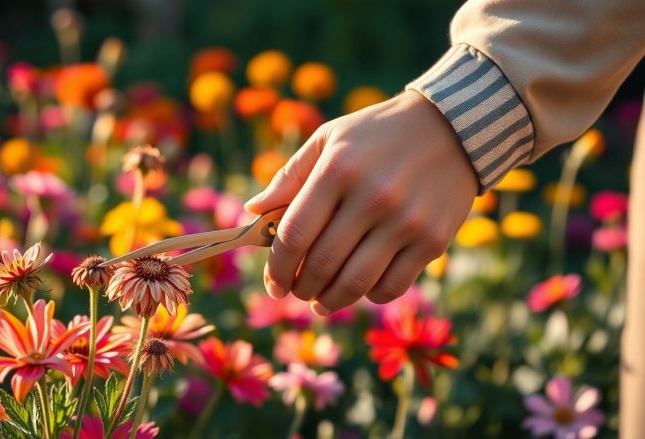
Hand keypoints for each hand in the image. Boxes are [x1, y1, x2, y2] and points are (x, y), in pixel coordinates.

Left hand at [245, 90, 478, 314]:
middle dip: (301, 288)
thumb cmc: (378, 133)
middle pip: (321, 264)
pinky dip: (369, 296)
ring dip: (329, 301)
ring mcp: (406, 222)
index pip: (294, 234)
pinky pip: (392, 287)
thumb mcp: (330, 138)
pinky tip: (361, 288)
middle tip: (296, 292)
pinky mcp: (433, 241)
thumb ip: (290, 175)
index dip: (277, 267)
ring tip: (321, 302)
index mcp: (338, 170)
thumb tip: (253, 210)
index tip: (272, 283)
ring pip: (355, 284)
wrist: (454, 127)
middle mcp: (372, 198)